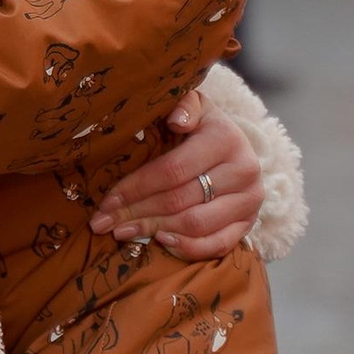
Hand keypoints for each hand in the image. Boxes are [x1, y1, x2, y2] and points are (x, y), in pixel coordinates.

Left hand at [87, 97, 264, 257]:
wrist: (235, 146)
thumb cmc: (200, 125)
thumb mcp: (192, 106)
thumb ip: (183, 105)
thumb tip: (176, 120)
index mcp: (225, 138)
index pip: (172, 170)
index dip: (136, 187)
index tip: (106, 200)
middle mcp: (243, 170)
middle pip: (179, 200)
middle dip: (136, 213)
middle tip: (103, 223)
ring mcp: (250, 200)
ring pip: (195, 225)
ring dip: (154, 231)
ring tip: (122, 233)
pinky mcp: (250, 223)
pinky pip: (219, 244)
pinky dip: (188, 248)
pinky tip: (160, 242)